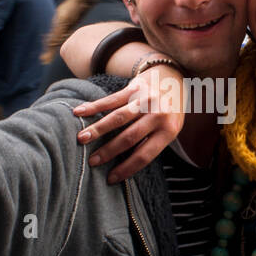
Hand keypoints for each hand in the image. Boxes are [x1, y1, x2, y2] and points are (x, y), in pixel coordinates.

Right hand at [71, 64, 185, 183]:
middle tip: (92, 161)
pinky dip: (94, 106)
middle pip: (129, 137)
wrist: (175, 77)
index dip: (126, 168)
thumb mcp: (169, 128)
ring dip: (98, 129)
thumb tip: (123, 163)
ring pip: (118, 117)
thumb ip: (151, 142)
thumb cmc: (169, 111)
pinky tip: (79, 112)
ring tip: (81, 139)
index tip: (110, 178)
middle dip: (108, 151)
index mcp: (169, 130)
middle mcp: (158, 114)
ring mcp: (146, 99)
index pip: (145, 155)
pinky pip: (111, 99)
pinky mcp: (134, 87)